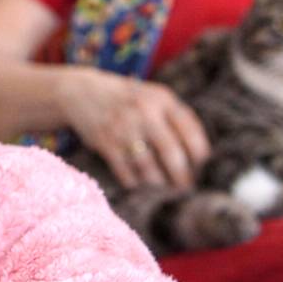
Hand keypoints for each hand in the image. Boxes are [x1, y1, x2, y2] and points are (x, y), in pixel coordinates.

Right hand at [58, 70, 210, 188]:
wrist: (81, 92)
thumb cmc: (127, 100)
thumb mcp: (153, 97)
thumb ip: (175, 117)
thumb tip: (201, 156)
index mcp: (162, 99)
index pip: (191, 131)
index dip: (199, 154)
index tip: (200, 167)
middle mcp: (144, 112)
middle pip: (172, 154)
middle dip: (182, 177)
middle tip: (185, 188)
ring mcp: (123, 127)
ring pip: (149, 167)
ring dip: (159, 183)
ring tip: (164, 189)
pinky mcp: (105, 143)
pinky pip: (126, 172)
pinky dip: (135, 182)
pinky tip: (139, 183)